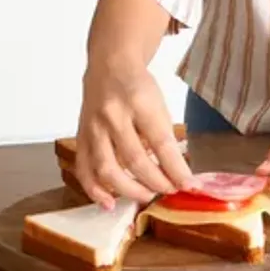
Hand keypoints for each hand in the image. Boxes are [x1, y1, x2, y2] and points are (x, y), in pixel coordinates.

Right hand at [75, 57, 197, 207]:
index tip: (189, 185)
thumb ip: (164, 136)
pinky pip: (84, 169)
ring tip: (146, 197)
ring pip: (107, 168)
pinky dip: (95, 190)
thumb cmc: (139, 88)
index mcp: (140, 102)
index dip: (176, 168)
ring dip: (128, 190)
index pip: (161, 142)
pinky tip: (109, 203)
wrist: (109, 67)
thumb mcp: (159, 104)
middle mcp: (113, 115)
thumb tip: (175, 174)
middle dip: (155, 181)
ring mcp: (93, 127)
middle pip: (134, 159)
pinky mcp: (80, 136)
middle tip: (169, 190)